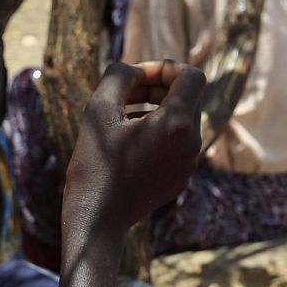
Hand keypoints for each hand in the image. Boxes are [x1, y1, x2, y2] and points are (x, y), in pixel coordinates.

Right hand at [61, 60, 206, 239]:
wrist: (97, 219)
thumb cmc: (95, 164)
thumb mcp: (98, 110)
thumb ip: (119, 77)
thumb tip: (133, 69)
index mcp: (178, 124)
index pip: (191, 76)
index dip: (164, 67)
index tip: (136, 77)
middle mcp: (192, 143)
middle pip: (187, 97)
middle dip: (156, 88)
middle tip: (122, 95)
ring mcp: (189, 164)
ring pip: (181, 121)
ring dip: (155, 110)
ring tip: (120, 119)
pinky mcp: (180, 178)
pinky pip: (176, 144)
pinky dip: (157, 134)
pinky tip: (126, 144)